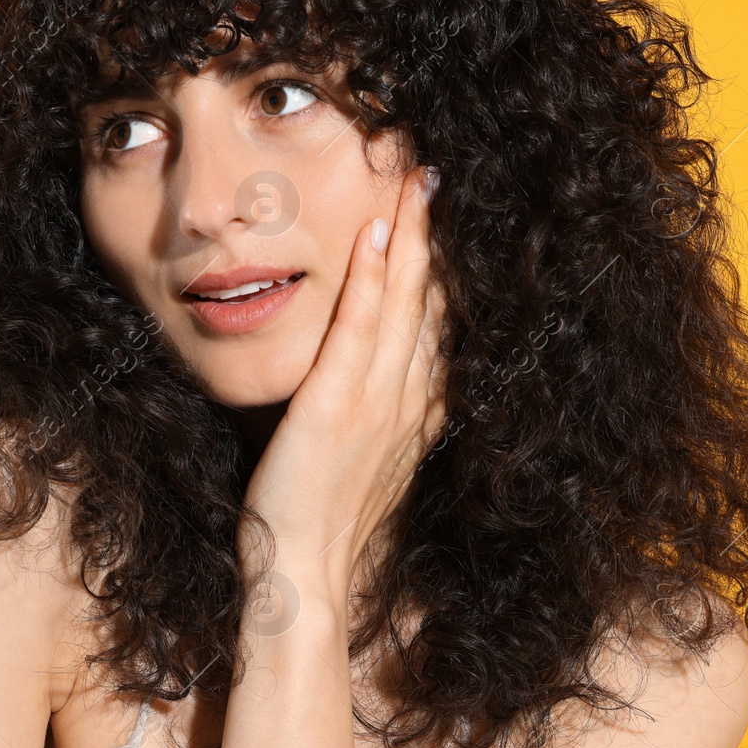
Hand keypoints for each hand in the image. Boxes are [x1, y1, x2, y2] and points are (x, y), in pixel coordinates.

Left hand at [238, 167, 446, 603]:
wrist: (306, 573)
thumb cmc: (322, 521)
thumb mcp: (364, 460)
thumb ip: (376, 417)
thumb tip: (373, 382)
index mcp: (418, 413)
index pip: (436, 323)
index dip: (440, 267)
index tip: (438, 217)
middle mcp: (410, 401)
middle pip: (430, 301)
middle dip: (433, 235)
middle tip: (432, 175)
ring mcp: (378, 402)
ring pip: (403, 303)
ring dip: (410, 238)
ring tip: (413, 181)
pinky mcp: (337, 406)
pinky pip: (359, 330)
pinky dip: (371, 280)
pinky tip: (373, 235)